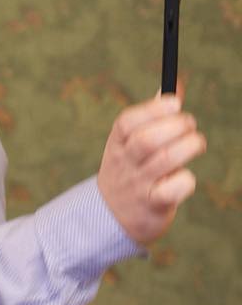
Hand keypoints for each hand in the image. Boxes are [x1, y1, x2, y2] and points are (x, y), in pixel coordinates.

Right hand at [96, 94, 205, 245]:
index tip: (175, 103)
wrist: (110, 216)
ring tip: (195, 144)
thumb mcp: (130, 143)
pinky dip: (185, 180)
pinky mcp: (153, 205)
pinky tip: (182, 177)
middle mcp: (125, 162)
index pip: (127, 122)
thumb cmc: (130, 170)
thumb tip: (173, 88)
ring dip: (188, 147)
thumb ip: (152, 116)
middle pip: (147, 140)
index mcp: (117, 143)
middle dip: (176, 127)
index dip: (153, 109)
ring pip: (166, 160)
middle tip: (190, 124)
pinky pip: (173, 189)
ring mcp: (138, 184)